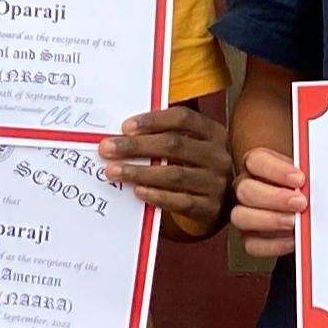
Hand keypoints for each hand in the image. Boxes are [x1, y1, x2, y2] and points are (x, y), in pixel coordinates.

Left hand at [101, 103, 234, 232]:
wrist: (220, 204)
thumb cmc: (194, 168)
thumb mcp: (189, 147)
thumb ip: (164, 136)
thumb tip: (121, 134)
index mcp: (214, 133)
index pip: (183, 118)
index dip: (153, 120)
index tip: (125, 127)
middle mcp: (218, 156)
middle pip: (175, 145)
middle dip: (136, 146)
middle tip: (107, 149)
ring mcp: (216, 183)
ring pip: (175, 175)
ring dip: (140, 172)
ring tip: (114, 171)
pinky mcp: (210, 209)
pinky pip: (181, 201)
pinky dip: (157, 196)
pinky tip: (137, 191)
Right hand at [228, 145, 302, 257]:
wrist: (310, 211)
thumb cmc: (306, 189)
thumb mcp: (308, 177)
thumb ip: (309, 177)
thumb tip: (316, 183)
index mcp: (257, 166)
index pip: (255, 161)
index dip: (276, 170)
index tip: (299, 179)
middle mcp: (246, 188)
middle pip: (245, 190)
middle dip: (275, 198)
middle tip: (300, 203)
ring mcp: (244, 214)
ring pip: (240, 217)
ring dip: (271, 220)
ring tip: (295, 222)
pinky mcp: (249, 238)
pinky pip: (252, 244)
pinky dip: (273, 244)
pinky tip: (292, 240)